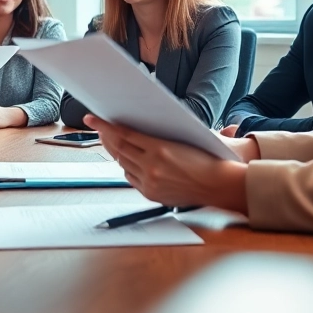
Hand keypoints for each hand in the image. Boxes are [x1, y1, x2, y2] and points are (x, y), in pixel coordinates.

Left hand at [86, 114, 251, 213]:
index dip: (105, 126)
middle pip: (119, 149)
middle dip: (106, 137)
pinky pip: (130, 178)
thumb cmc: (207, 158)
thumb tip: (136, 126)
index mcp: (160, 148)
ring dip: (115, 152)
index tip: (92, 119)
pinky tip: (127, 160)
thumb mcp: (183, 138)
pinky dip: (126, 167)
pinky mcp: (151, 194)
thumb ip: (158, 134)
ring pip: (122, 164)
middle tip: (99, 127)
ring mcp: (150, 182)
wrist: (220, 185)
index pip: (124, 134)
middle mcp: (152, 166)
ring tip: (111, 141)